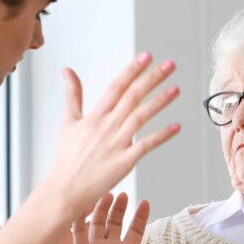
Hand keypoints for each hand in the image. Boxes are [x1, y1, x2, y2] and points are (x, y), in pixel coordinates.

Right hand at [43, 53, 180, 219]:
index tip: (147, 56)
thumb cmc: (68, 156)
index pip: (116, 86)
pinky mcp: (124, 161)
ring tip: (177, 89)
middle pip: (132, 97)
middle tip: (170, 65)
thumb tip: (67, 70)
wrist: (66, 188)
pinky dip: (162, 135)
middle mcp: (106, 126)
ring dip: (160, 102)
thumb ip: (73, 95)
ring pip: (141, 117)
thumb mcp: (68, 121)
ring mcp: (116, 143)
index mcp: (94, 115)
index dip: (132, 70)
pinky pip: (146, 145)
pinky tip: (177, 126)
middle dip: (152, 79)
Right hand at [73, 193, 169, 243]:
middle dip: (120, 209)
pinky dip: (79, 221)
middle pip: (116, 223)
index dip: (140, 216)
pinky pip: (79, 233)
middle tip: (123, 194)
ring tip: (107, 195)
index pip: (135, 230)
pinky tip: (81, 207)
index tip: (145, 202)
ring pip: (99, 223)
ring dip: (102, 210)